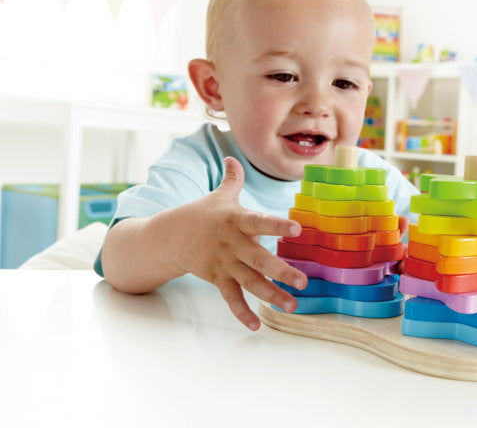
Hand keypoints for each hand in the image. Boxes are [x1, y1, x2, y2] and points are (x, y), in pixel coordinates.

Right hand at [170, 156, 307, 329]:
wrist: (168, 236)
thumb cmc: (201, 214)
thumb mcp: (218, 196)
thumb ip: (232, 179)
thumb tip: (233, 156)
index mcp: (236, 221)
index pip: (260, 222)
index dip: (278, 226)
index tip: (298, 230)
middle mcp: (232, 244)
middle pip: (259, 260)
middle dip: (282, 272)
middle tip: (304, 282)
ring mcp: (224, 264)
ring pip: (250, 282)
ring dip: (271, 295)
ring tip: (292, 306)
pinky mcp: (216, 278)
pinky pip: (230, 298)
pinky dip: (241, 312)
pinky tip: (256, 325)